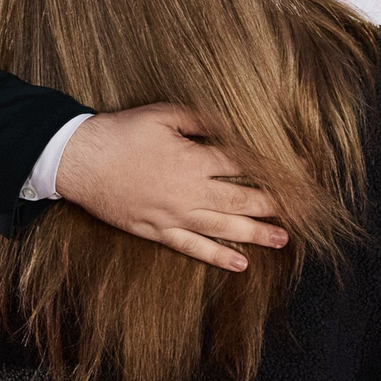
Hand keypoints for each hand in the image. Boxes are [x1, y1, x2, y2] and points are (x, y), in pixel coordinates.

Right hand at [56, 104, 287, 273]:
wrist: (79, 161)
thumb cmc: (120, 133)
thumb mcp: (162, 115)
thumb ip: (199, 119)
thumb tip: (230, 119)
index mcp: (193, 160)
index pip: (243, 165)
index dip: (273, 168)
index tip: (298, 173)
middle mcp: (189, 191)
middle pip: (240, 200)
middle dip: (273, 206)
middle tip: (302, 213)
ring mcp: (173, 215)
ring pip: (223, 228)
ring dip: (255, 234)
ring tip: (282, 240)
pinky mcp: (157, 231)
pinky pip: (192, 248)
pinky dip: (217, 257)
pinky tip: (240, 264)